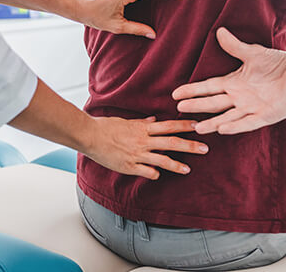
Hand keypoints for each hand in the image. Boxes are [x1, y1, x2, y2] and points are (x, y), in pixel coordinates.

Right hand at [86, 116, 207, 179]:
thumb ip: (141, 122)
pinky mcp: (129, 166)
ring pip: (162, 160)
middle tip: (205, 148)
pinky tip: (158, 174)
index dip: (184, 126)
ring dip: (176, 164)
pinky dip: (154, 173)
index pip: (168, 126)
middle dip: (190, 145)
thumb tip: (154, 119)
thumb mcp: (125, 121)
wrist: (90, 136)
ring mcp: (137, 154)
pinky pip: (147, 172)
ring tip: (188, 169)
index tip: (198, 125)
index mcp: (142, 128)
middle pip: (171, 143)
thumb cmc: (106, 126)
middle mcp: (143, 141)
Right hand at [173, 28, 285, 134]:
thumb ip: (235, 46)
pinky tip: (222, 130)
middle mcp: (238, 97)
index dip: (192, 90)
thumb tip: (219, 31)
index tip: (176, 94)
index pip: (207, 87)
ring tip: (197, 128)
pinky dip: (236, 127)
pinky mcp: (266, 115)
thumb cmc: (278, 63)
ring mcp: (251, 108)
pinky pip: (248, 123)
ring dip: (212, 123)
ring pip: (227, 117)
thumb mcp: (254, 53)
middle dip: (196, 106)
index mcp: (233, 82)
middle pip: (213, 103)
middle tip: (179, 108)